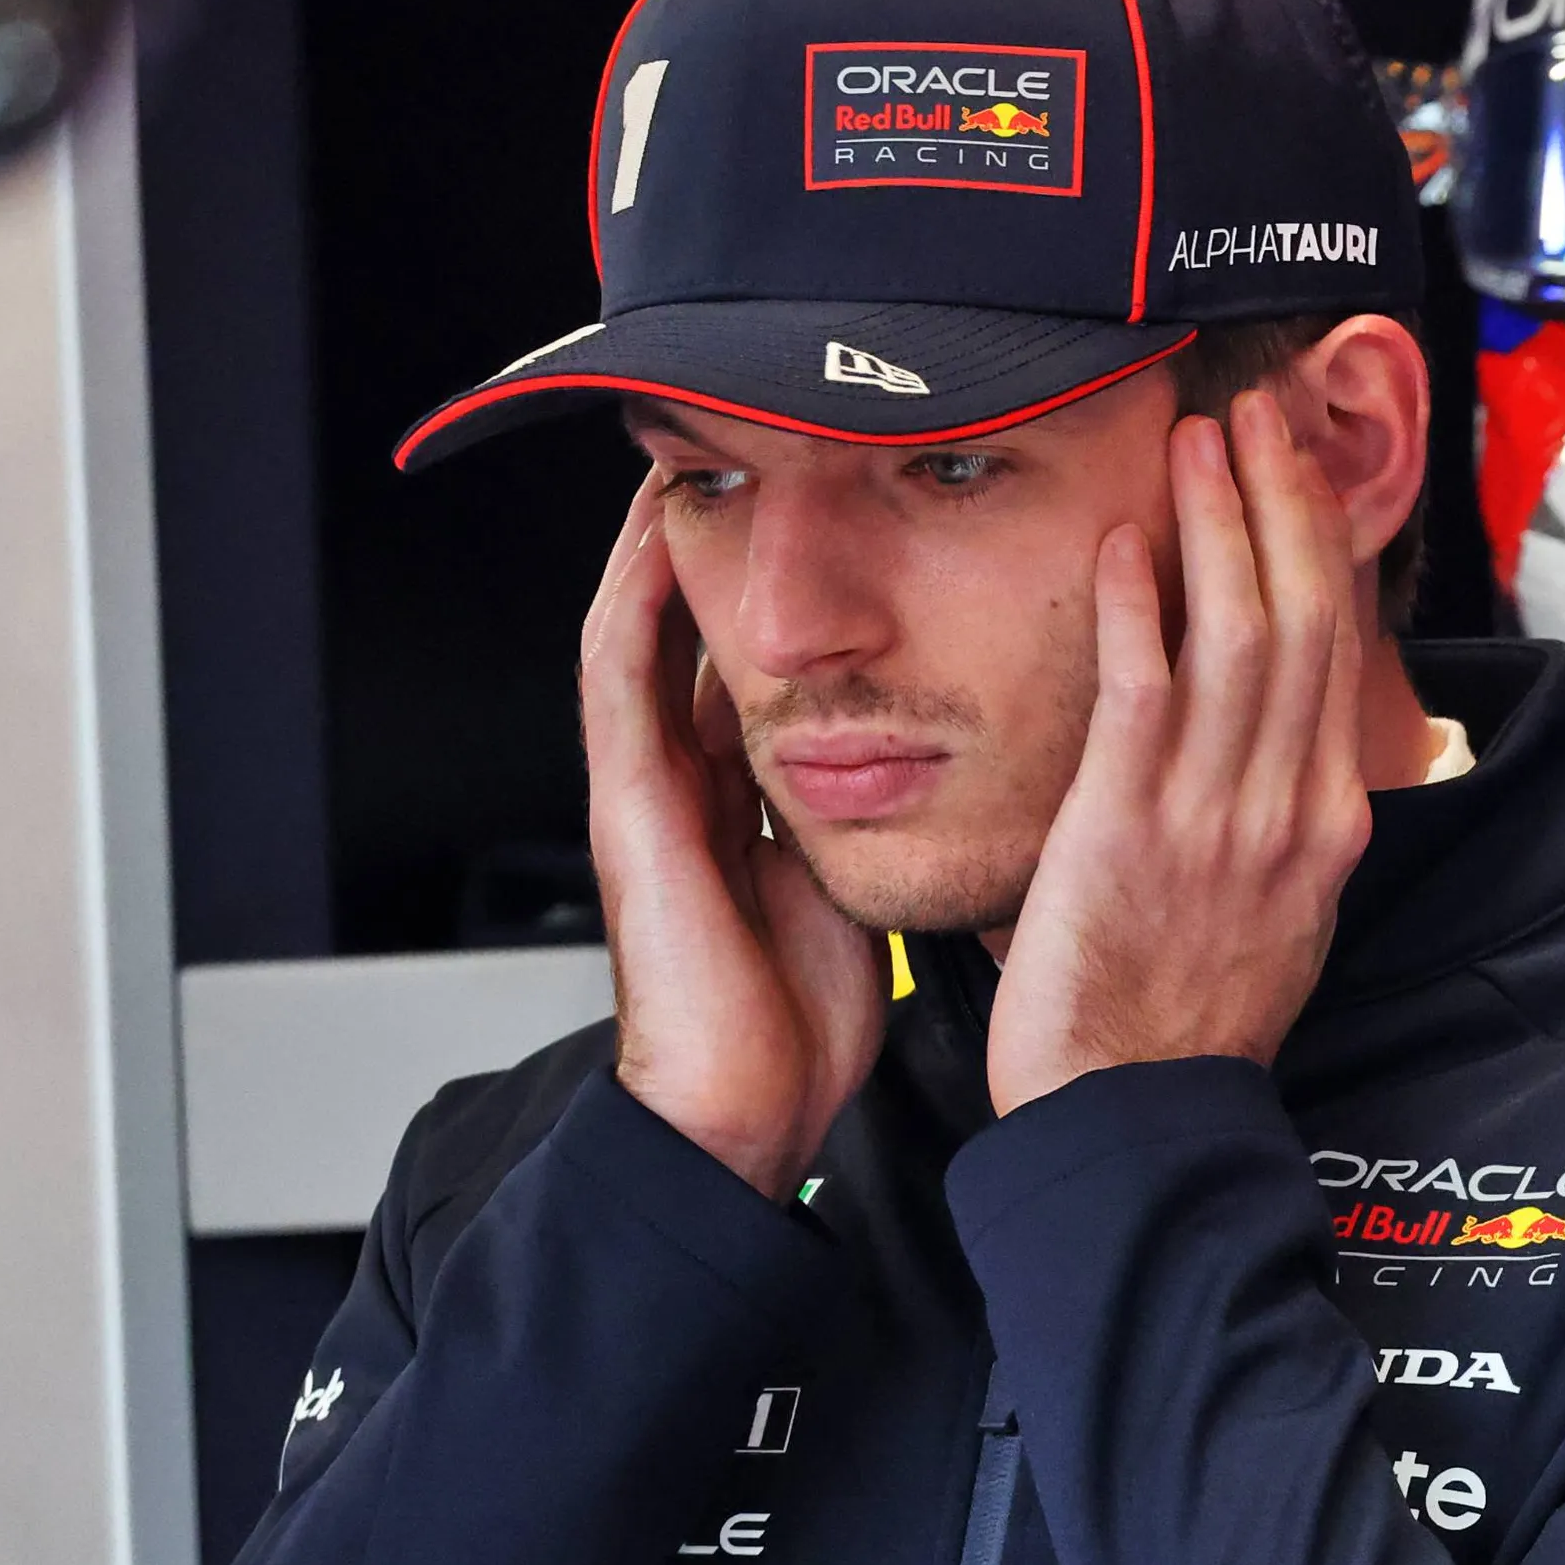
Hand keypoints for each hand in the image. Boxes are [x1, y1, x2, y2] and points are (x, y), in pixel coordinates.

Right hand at [583, 476, 888, 1194]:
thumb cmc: (801, 1019)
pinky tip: (652, 540)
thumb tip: (945, 766)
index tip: (826, 509)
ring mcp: (645, 790)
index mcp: (742, 799)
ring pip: (643, 634)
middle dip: (718, 547)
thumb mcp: (855, 883)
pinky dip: (633, 606)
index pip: (755, 667)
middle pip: (697, 632)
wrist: (744, 1111)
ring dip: (658, 547)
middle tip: (748, 453)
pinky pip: (618, 684)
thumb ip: (875, 820)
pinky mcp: (626, 810)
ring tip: (685, 459)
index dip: (784, 591)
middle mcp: (686, 780)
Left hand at [988, 394, 1373, 1113]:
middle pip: (1307, 618)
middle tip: (1262, 408)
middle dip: (1287, 500)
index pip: (1341, 654)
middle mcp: (1290, 808)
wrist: (1136, 1118)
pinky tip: (1132, 539)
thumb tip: (1288, 752)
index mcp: (1327, 825)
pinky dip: (1145, 607)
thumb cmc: (1187, 1027)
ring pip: (1243, 634)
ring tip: (1205, 435)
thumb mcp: (1280, 917)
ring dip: (1224, 522)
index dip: (1323, 546)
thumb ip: (1283, 823)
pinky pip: (1146, 694)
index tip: (1303, 466)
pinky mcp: (1131, 829)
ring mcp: (1217, 816)